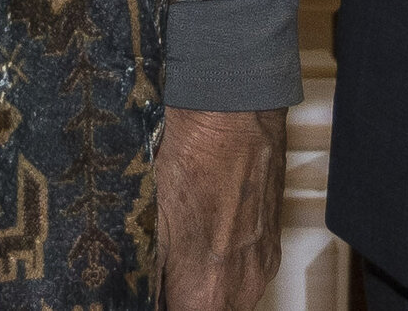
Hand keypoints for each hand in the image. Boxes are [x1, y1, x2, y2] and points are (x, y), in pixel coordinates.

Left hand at [155, 106, 285, 310]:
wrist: (235, 115)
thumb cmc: (189, 160)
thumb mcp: (148, 221)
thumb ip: (144, 273)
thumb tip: (137, 291)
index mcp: (206, 294)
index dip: (158, 304)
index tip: (143, 291)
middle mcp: (241, 289)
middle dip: (178, 297)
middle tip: (156, 275)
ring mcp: (260, 267)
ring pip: (226, 299)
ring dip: (201, 288)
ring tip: (176, 254)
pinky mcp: (271, 245)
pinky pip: (244, 274)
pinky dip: (222, 268)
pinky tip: (203, 236)